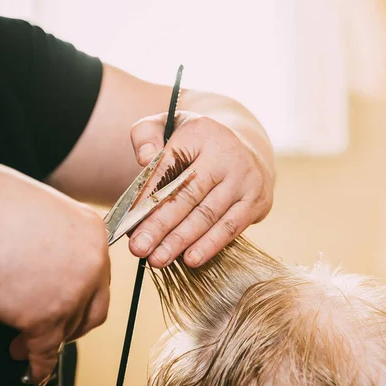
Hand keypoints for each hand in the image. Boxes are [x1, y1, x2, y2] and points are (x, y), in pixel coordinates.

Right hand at [0, 154, 110, 385]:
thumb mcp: (40, 213)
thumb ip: (55, 239)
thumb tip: (46, 260)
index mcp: (92, 231)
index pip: (98, 272)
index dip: (80, 292)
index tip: (69, 301)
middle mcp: (92, 261)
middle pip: (94, 305)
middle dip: (72, 322)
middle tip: (52, 329)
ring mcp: (74, 290)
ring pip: (69, 328)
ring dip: (48, 341)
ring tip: (22, 345)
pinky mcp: (48, 317)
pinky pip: (47, 351)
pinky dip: (41, 366)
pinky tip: (34, 371)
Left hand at [127, 111, 273, 267]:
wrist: (247, 149)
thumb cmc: (197, 144)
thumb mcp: (170, 125)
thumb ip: (146, 135)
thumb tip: (145, 160)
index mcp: (202, 133)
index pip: (169, 166)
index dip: (148, 194)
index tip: (128, 219)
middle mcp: (228, 155)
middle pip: (189, 194)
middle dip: (161, 224)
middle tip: (138, 248)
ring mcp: (246, 180)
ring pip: (209, 215)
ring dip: (181, 241)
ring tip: (157, 259)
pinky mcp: (257, 201)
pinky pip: (231, 228)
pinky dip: (209, 245)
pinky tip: (190, 260)